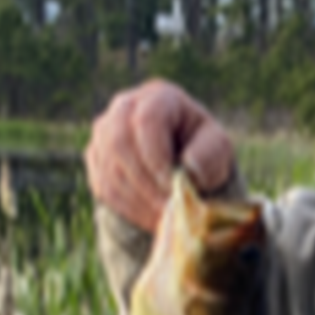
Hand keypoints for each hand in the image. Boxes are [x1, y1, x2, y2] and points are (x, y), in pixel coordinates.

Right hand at [85, 79, 234, 231]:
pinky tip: (148, 216)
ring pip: (109, 166)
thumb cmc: (203, 148)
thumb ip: (209, 154)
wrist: (183, 161)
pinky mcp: (96, 156)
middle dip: (145, 181)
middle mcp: (124, 106)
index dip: (156, 156)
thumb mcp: (218, 147)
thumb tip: (190, 170)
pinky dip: (125, 206)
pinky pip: (102, 184)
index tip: (174, 185)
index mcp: (159, 97)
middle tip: (167, 208)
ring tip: (163, 217)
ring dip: (136, 198)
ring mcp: (105, 131)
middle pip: (119, 142)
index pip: (147, 120)